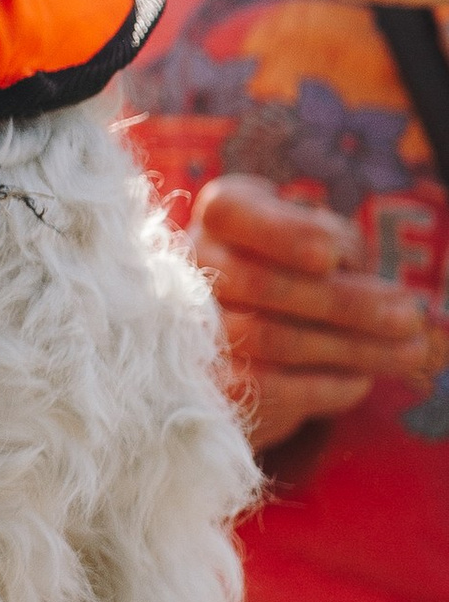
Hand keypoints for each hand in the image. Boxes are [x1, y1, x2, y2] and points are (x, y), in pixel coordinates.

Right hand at [186, 170, 437, 445]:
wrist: (246, 331)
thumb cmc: (297, 265)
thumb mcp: (315, 235)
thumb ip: (335, 245)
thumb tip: (373, 293)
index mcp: (222, 215)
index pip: (233, 213)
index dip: (279, 236)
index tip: (330, 257)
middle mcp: (192, 267)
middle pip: (261, 285)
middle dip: (344, 304)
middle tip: (408, 317)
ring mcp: (192, 328)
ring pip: (271, 339)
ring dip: (350, 348)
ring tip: (409, 352)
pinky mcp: (210, 383)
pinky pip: (271, 388)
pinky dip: (327, 385)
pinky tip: (363, 377)